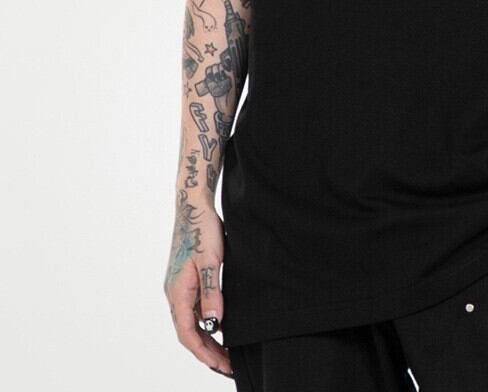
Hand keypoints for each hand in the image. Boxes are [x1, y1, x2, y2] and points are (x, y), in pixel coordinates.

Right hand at [164, 191, 233, 377]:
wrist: (193, 206)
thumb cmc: (202, 230)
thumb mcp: (211, 262)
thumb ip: (211, 293)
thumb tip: (214, 324)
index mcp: (177, 293)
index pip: (187, 334)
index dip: (204, 353)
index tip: (221, 366)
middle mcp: (174, 294)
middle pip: (189, 332)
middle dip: (208, 352)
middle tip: (228, 365)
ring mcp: (179, 288)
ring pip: (191, 322)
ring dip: (207, 339)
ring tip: (226, 352)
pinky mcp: (186, 281)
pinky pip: (194, 309)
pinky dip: (206, 323)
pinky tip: (220, 326)